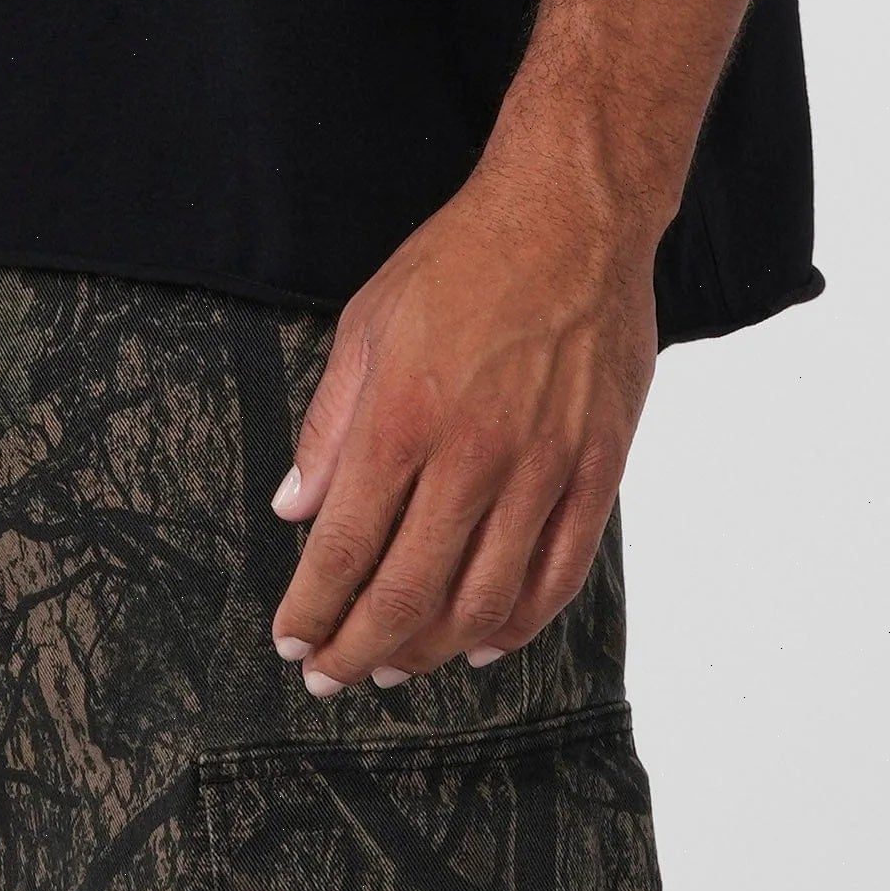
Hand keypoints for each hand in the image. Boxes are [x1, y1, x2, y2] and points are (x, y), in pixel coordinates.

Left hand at [268, 143, 657, 690]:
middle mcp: (472, 454)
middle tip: (332, 675)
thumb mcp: (367, 323)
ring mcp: (542, 468)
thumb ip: (329, 423)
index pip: (345, 547)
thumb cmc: (461, 261)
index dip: (314, 607)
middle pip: (409, 593)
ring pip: (482, 602)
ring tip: (395, 666)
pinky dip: (517, 625)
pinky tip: (484, 641)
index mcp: (403, 416)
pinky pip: (557, 576)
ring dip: (431, 651)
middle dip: (359, 647)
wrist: (569, 215)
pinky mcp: (597, 471)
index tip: (292, 639)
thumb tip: (295, 506)